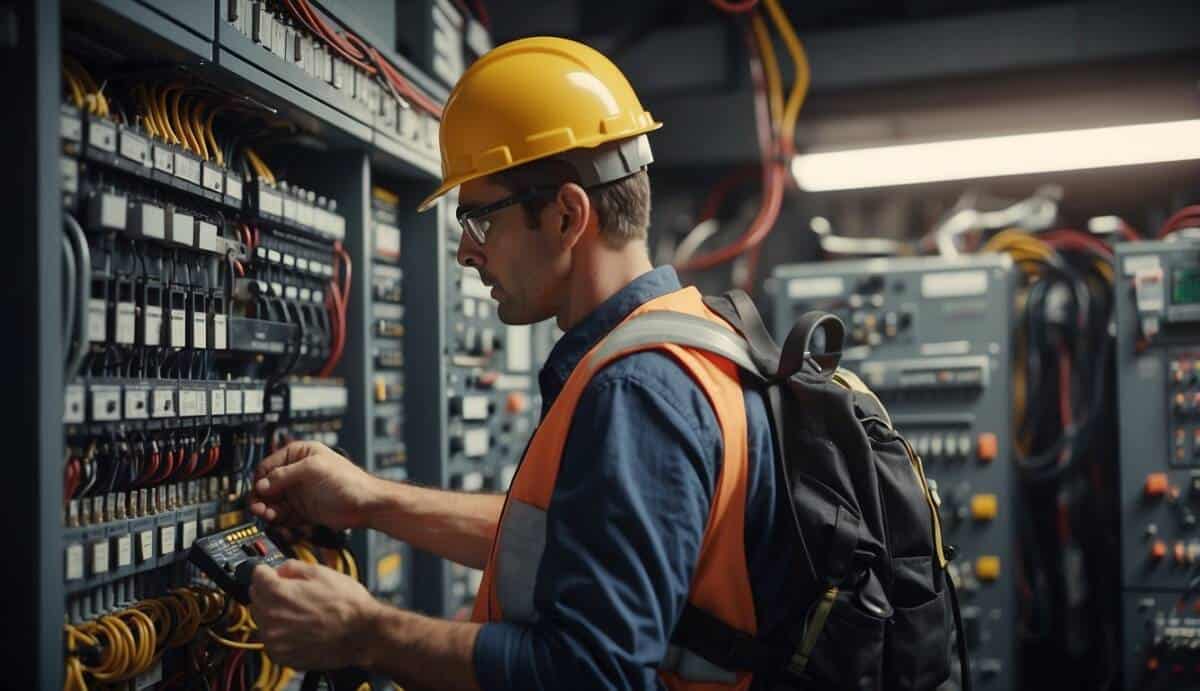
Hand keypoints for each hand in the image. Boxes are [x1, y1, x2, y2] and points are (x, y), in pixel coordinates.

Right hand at [249, 441, 378, 529]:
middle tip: (258, 507)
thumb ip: (285, 475)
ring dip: (267, 509)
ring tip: (267, 514)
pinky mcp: (303, 510)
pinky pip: (283, 515)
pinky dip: (278, 519)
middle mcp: (296, 473)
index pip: (268, 466)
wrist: (366, 504)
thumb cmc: (348, 480)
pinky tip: (277, 520)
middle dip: (261, 497)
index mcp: (299, 455)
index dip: (261, 479)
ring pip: (273, 502)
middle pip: (267, 486)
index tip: (258, 491)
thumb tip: (263, 484)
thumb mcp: (313, 469)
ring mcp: (299, 493)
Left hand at [249, 560, 380, 669]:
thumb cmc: (347, 605)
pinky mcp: (281, 655)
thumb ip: (294, 567)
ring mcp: (275, 639)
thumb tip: (282, 569)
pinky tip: (300, 628)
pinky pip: (271, 640)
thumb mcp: (322, 573)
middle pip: (256, 597)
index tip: (272, 573)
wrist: (362, 634)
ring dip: (274, 613)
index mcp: (278, 593)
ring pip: (262, 620)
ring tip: (300, 612)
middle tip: (290, 592)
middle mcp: (271, 618)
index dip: (267, 571)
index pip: (256, 575)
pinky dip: (281, 633)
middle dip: (269, 592)